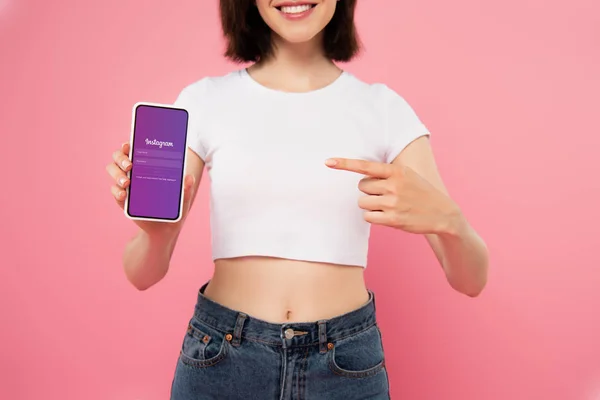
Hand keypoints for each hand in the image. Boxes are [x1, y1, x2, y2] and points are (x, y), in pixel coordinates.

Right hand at [105, 142, 195, 234]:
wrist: (165, 228)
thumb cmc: (174, 208)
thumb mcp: (182, 199)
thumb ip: (186, 189)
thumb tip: (189, 177)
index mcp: (148, 166)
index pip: (135, 149)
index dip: (128, 144)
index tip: (129, 144)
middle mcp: (134, 172)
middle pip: (119, 157)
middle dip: (121, 158)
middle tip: (130, 165)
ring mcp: (127, 185)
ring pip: (113, 171)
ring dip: (117, 174)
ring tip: (127, 182)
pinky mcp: (123, 200)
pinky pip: (114, 191)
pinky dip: (117, 191)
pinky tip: (124, 195)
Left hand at [325, 158, 460, 234]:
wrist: (443, 214)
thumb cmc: (420, 193)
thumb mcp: (407, 176)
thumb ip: (386, 173)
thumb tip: (361, 176)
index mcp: (397, 171)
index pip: (366, 166)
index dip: (345, 164)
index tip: (328, 162)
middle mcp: (394, 185)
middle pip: (361, 187)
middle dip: (368, 191)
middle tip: (384, 195)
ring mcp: (393, 203)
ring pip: (362, 202)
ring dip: (370, 205)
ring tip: (387, 206)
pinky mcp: (393, 219)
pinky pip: (368, 217)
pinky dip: (373, 217)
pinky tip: (387, 216)